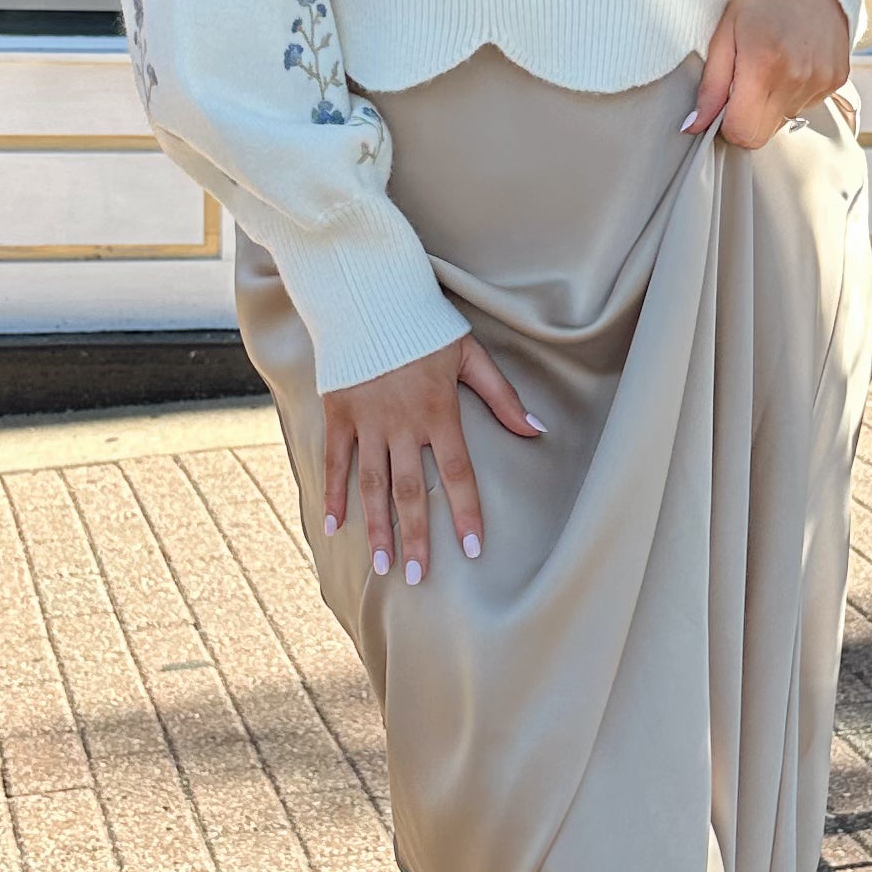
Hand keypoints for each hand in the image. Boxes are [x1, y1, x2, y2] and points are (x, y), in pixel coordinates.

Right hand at [320, 332, 542, 584]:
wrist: (369, 294)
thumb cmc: (424, 324)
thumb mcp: (470, 355)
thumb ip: (503, 397)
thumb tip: (538, 430)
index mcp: (438, 411)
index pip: (457, 473)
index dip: (466, 513)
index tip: (473, 549)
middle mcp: (401, 423)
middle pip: (410, 490)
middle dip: (416, 536)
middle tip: (418, 577)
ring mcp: (367, 420)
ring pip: (371, 484)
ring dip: (377, 526)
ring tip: (382, 564)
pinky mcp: (338, 413)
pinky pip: (335, 461)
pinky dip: (333, 493)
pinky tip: (334, 526)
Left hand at [687, 0, 853, 153]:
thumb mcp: (724, 34)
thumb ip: (710, 86)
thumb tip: (692, 127)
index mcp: (762, 64)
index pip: (742, 133)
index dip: (727, 125)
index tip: (724, 103)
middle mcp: (796, 77)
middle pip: (763, 135)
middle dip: (747, 119)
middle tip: (744, 84)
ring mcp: (821, 80)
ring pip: (784, 121)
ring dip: (772, 103)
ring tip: (772, 63)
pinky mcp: (838, 79)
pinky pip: (807, 106)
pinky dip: (794, 92)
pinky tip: (793, 61)